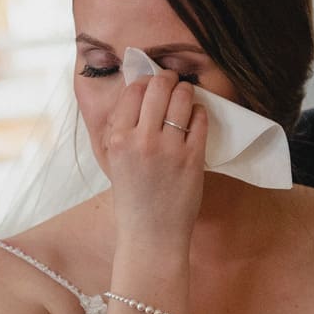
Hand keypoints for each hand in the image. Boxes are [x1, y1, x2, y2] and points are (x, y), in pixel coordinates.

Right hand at [101, 70, 207, 248]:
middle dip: (166, 79)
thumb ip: (122, 131)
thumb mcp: (114, 161)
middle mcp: (141, 140)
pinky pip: (199, 119)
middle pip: (157, 87)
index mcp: (117, 139)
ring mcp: (169, 148)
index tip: (151, 84)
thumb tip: (137, 96)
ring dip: (185, 91)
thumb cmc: (132, 199)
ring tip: (185, 95)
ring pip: (181, 97)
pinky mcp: (192, 157)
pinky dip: (199, 113)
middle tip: (171, 82)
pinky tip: (195, 117)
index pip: (132, 91)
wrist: (150, 234)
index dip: (144, 82)